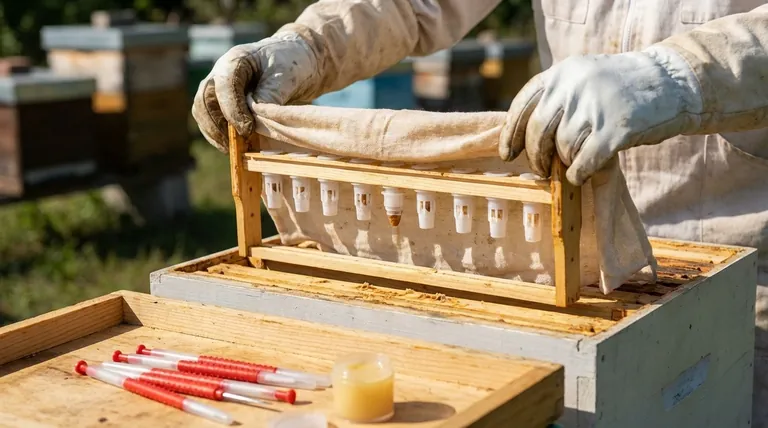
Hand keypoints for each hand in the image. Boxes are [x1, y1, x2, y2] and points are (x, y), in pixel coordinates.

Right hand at [192, 32, 318, 152]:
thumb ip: (271, 94)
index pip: (224, 86)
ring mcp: (219, 88)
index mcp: (236, 60)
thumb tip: (254, 118)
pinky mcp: (223, 102)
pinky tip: (234, 147)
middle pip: (205, 100)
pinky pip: (211, 120)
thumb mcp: (288, 76)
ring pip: (203, 112)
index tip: (247, 130)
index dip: (233, 110)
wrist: (297, 62)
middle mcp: (221, 73)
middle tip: (236, 144)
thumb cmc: (293, 64)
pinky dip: (219, 135)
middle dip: (217, 125)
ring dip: (215, 133)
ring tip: (233, 149)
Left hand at [499, 47, 701, 184]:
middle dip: (536, 156)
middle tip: (541, 170)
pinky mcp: (616, 130)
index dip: (511, 133)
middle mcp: (574, 86)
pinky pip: (584, 162)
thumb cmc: (623, 88)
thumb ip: (557, 99)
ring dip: (566, 161)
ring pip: (563, 148)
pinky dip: (578, 174)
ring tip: (576, 161)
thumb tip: (526, 139)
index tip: (508, 154)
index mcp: (562, 72)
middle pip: (539, 131)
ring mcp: (595, 106)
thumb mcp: (584, 79)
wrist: (673, 81)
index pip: (523, 104)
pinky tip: (579, 176)